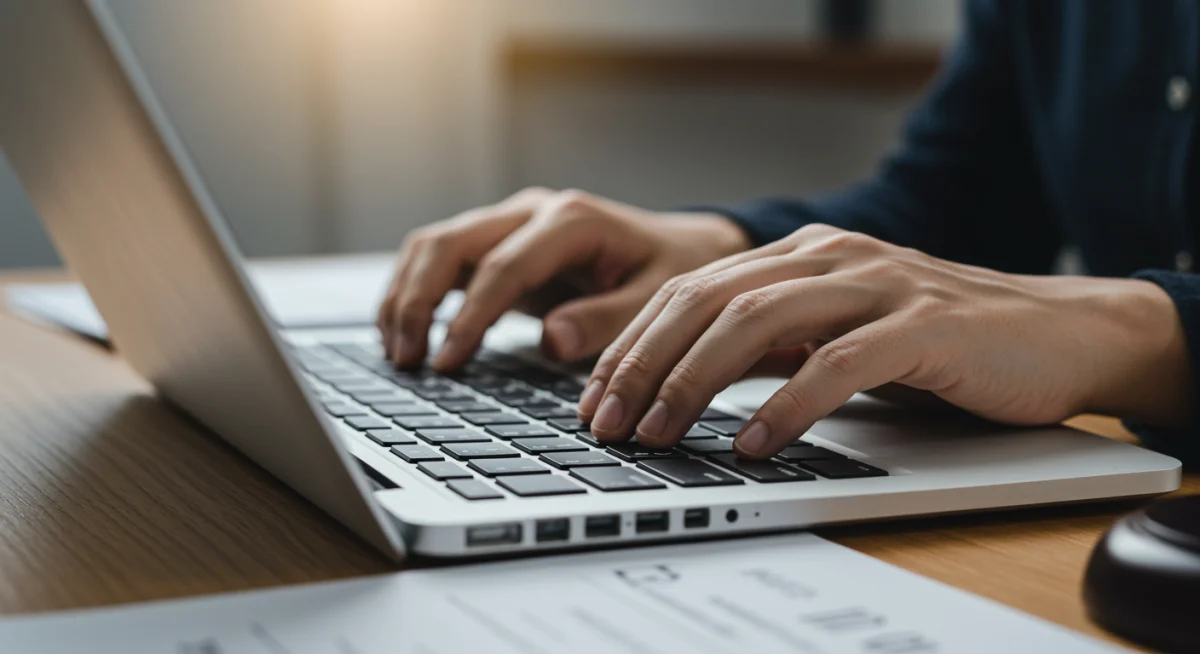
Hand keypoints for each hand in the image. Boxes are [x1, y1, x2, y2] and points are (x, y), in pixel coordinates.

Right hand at [376, 188, 750, 369]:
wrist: (684, 248)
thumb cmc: (674, 271)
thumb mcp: (658, 299)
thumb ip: (608, 319)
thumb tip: (553, 339)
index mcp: (572, 220)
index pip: (502, 267)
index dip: (469, 317)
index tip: (448, 361)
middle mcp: (532, 213)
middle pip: (449, 244)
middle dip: (418, 302)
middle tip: (409, 361)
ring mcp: (511, 225)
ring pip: (434, 246)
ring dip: (407, 296)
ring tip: (399, 354)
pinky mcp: (499, 245)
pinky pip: (442, 260)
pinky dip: (416, 293)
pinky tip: (406, 333)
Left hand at [578, 224, 1194, 457]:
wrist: (1059, 332)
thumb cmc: (940, 343)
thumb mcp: (838, 334)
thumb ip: (772, 345)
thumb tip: (685, 383)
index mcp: (802, 256)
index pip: (690, 290)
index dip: (632, 343)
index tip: (593, 397)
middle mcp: (830, 257)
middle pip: (707, 299)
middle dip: (643, 363)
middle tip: (606, 422)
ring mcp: (877, 285)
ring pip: (758, 320)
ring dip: (694, 381)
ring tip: (658, 433)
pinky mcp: (924, 325)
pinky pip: (838, 363)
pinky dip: (787, 404)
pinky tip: (754, 441)